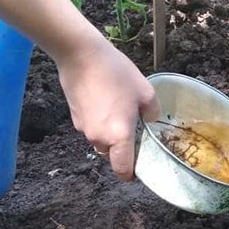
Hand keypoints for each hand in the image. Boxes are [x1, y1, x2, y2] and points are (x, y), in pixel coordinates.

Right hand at [55, 36, 159, 180]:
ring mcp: (84, 129)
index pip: (123, 169)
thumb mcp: (145, 91)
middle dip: (123, 150)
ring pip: (101, 142)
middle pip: (112, 156)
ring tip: (122, 114)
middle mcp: (99, 138)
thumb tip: (151, 121)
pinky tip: (107, 104)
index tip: (139, 168)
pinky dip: (100, 124)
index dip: (131, 173)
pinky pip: (92, 129)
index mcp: (118, 136)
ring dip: (111, 136)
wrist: (80, 55)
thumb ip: (153, 112)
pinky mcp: (75, 118)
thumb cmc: (115, 73)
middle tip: (135, 133)